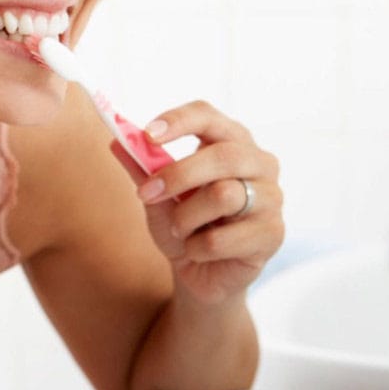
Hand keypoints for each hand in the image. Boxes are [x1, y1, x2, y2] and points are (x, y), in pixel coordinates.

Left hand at [112, 101, 283, 303]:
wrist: (201, 273)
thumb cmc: (184, 225)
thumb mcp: (157, 195)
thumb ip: (142, 168)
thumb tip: (116, 141)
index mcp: (231, 142)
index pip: (209, 116)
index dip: (178, 121)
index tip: (146, 135)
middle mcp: (260, 164)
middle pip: (224, 155)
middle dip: (178, 175)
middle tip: (146, 193)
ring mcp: (271, 198)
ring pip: (224, 195)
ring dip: (185, 217)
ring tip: (179, 229)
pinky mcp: (272, 235)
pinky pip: (221, 239)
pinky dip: (196, 248)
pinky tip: (198, 251)